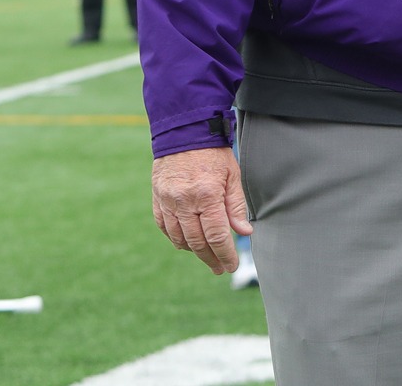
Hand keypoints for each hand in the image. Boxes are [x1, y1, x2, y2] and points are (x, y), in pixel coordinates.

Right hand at [151, 147, 251, 273]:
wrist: (183, 132)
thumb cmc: (213, 153)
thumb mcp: (232, 175)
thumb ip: (236, 205)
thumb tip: (244, 232)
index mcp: (206, 195)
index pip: (216, 235)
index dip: (224, 254)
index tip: (231, 265)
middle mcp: (184, 201)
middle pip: (197, 241)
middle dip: (211, 258)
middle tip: (221, 268)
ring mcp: (167, 201)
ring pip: (179, 237)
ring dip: (194, 252)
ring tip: (208, 258)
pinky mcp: (157, 199)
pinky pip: (165, 227)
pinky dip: (176, 239)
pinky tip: (187, 244)